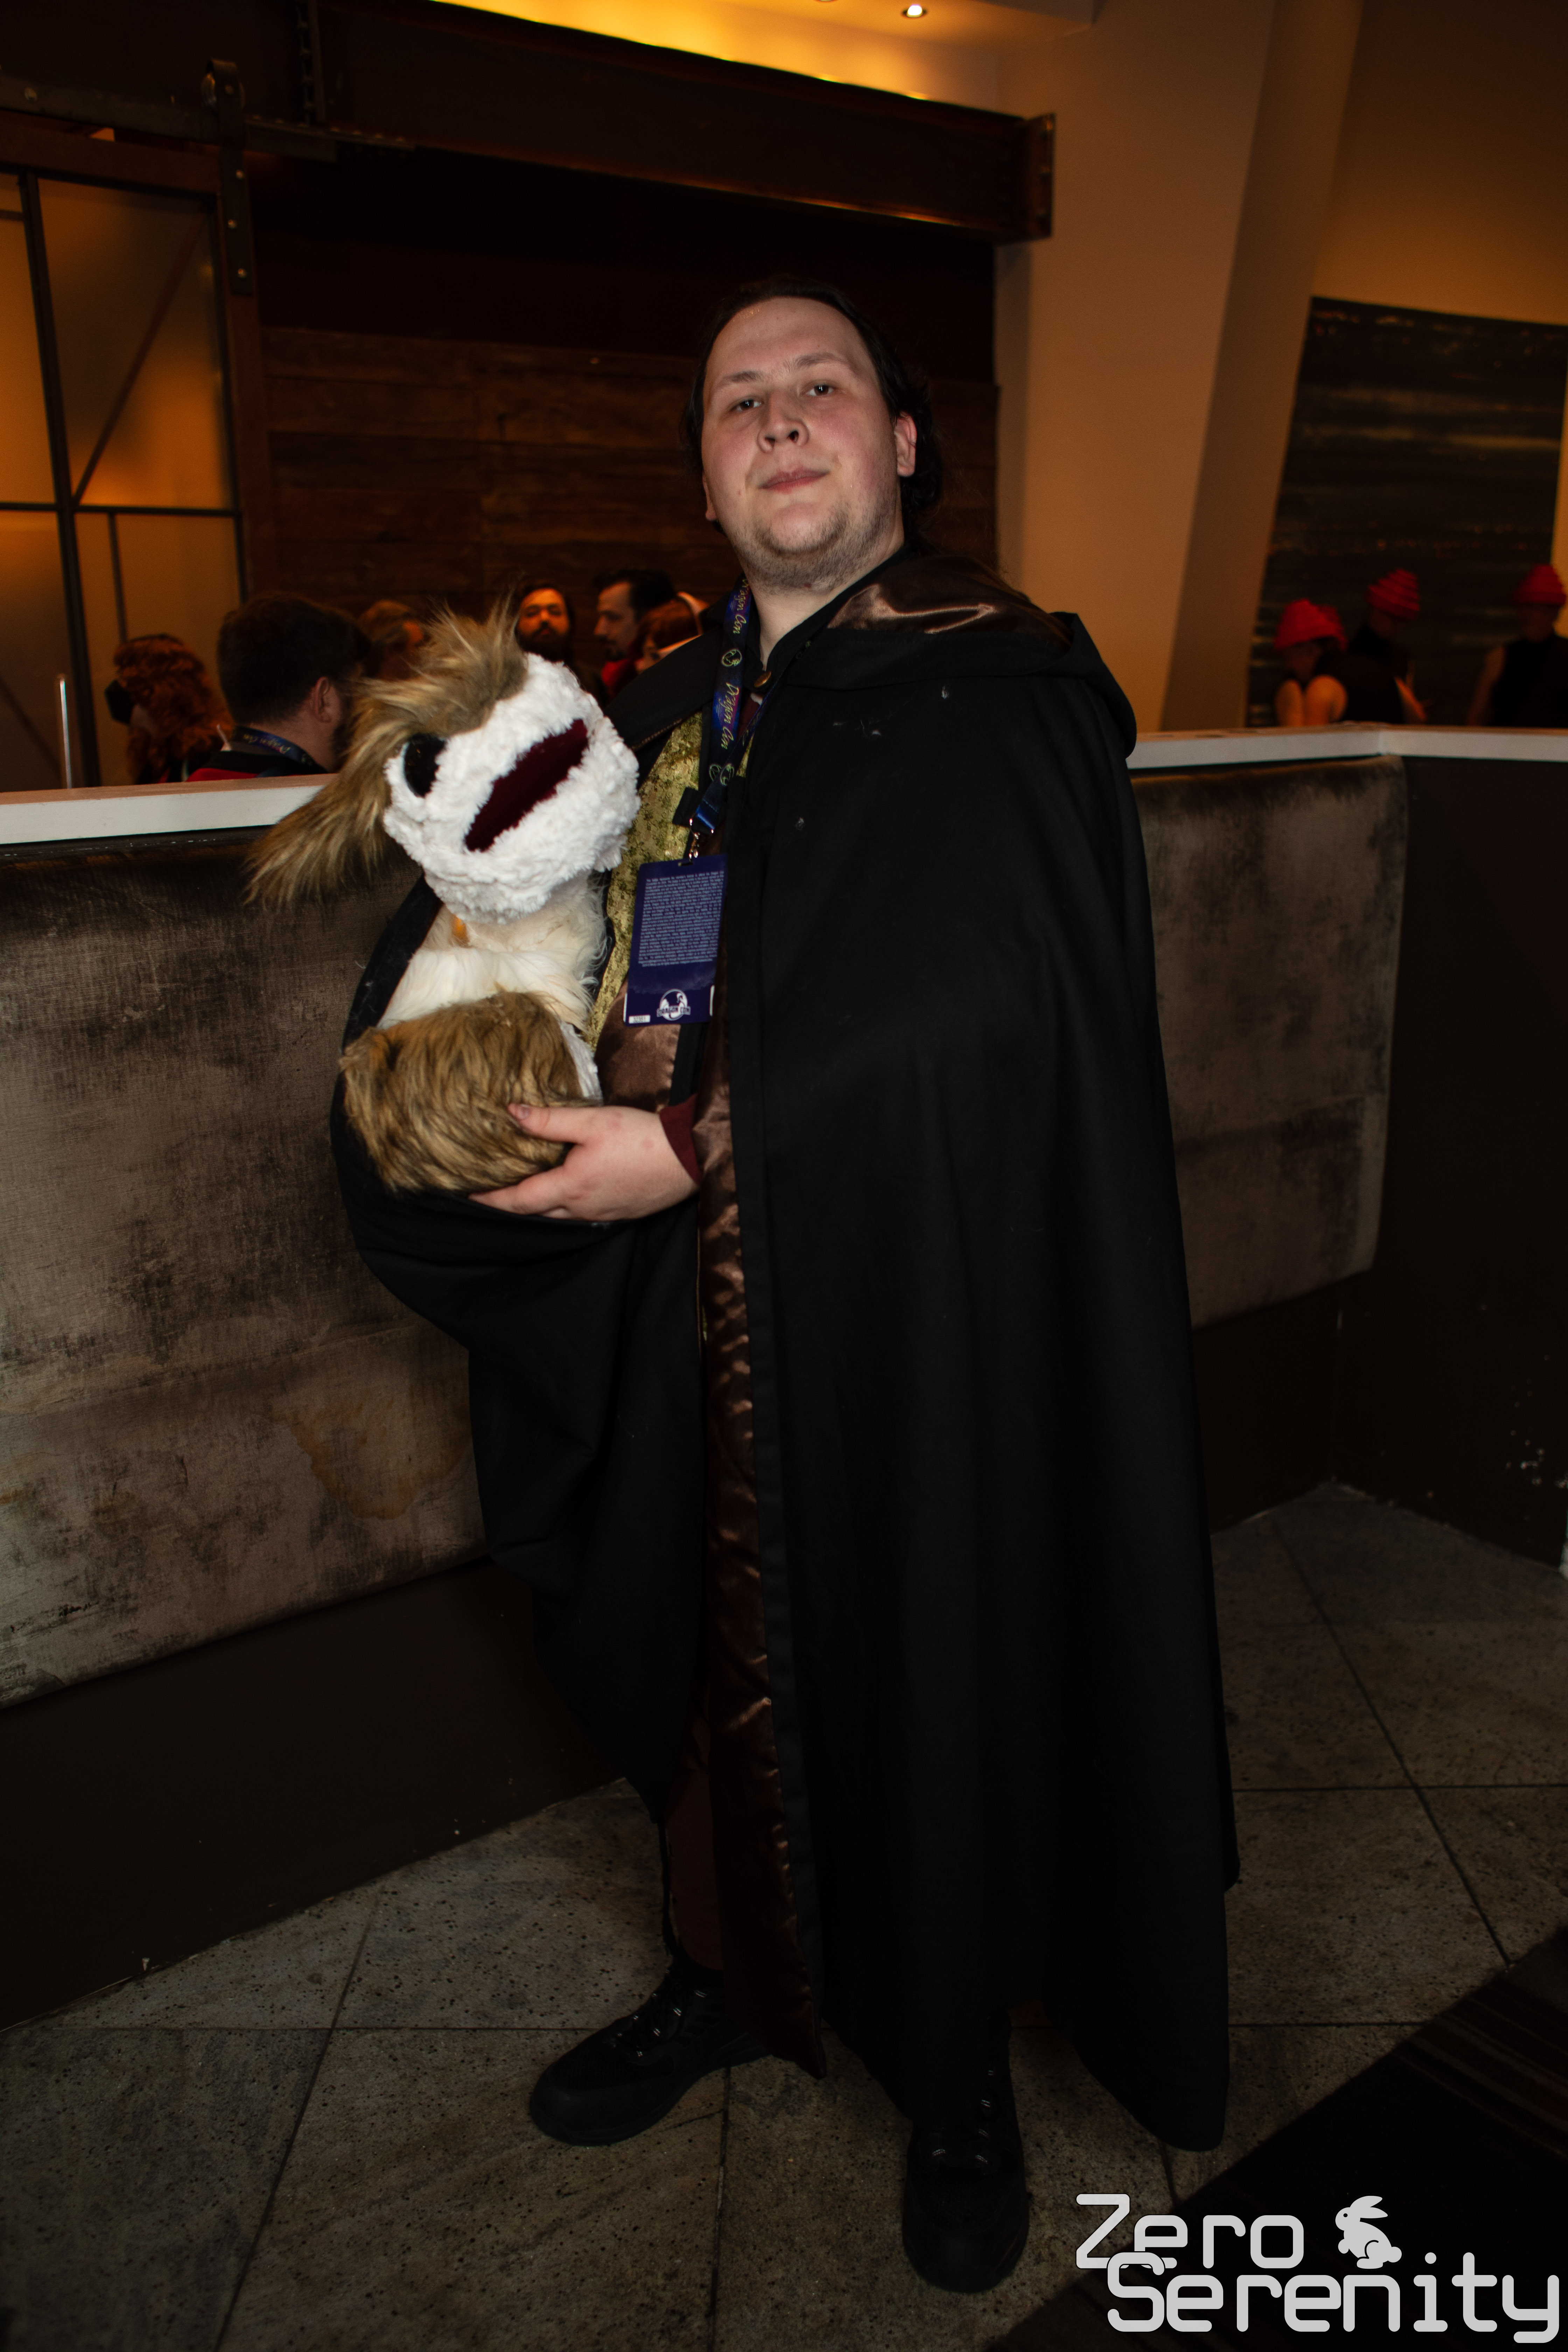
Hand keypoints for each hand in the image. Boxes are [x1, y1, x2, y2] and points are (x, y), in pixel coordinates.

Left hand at [471, 1102, 696, 1220]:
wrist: (689, 1158)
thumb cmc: (641, 1138)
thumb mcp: (592, 1121)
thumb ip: (550, 1120)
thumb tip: (512, 1113)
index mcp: (570, 1187)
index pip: (518, 1201)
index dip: (491, 1200)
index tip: (469, 1196)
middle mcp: (581, 1209)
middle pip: (535, 1212)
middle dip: (511, 1204)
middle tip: (491, 1191)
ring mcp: (601, 1215)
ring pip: (559, 1216)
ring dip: (538, 1205)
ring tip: (525, 1188)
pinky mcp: (619, 1214)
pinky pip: (581, 1215)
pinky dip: (564, 1205)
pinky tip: (567, 1190)